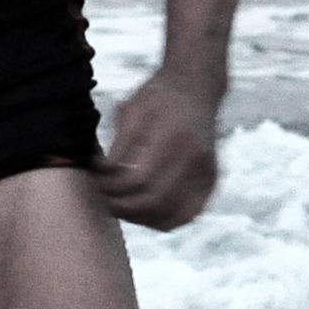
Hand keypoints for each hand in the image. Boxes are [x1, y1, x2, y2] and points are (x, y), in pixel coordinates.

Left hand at [97, 74, 222, 229]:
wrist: (196, 86)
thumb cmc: (158, 96)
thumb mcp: (132, 109)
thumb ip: (119, 143)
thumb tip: (103, 173)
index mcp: (172, 134)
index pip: (136, 179)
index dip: (111, 187)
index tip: (97, 180)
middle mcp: (193, 155)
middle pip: (152, 201)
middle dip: (122, 206)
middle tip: (104, 199)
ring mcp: (205, 170)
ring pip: (170, 215)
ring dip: (140, 218)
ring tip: (120, 206)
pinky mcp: (211, 180)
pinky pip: (188, 214)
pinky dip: (164, 221)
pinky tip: (145, 213)